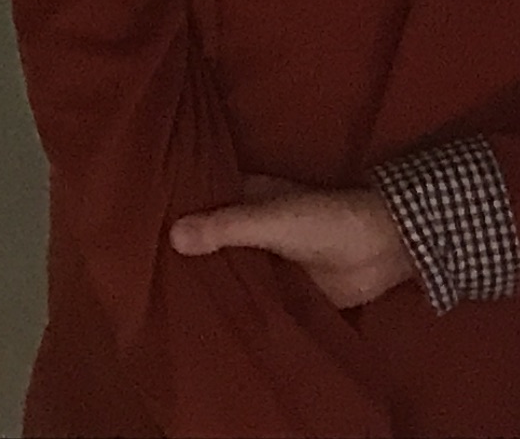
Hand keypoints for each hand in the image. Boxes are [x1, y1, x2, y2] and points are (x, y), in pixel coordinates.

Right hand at [166, 180, 413, 309]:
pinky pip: (254, 298)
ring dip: (212, 283)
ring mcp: (269, 260)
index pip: (203, 202)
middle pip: (214, 241)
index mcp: (248, 195)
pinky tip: (207, 323)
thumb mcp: (271, 219)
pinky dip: (237, 307)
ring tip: (164, 303)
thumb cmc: (325, 219)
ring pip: (232, 271)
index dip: (176, 213)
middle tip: (144, 275)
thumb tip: (172, 235)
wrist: (381, 249)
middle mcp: (253, 226)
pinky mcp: (287, 290)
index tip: (138, 227)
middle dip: (189, 256)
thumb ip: (226, 228)